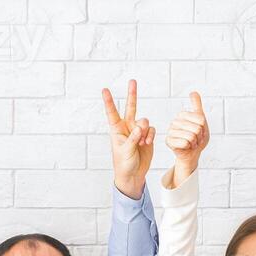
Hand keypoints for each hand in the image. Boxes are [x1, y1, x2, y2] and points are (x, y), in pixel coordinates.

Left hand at [103, 79, 154, 198]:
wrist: (133, 174)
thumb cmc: (124, 163)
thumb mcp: (125, 151)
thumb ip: (133, 138)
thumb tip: (141, 126)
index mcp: (116, 130)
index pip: (112, 112)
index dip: (109, 101)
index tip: (104, 90)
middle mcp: (127, 127)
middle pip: (130, 107)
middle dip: (132, 94)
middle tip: (132, 81)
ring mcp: (138, 131)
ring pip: (144, 121)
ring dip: (145, 131)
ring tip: (142, 142)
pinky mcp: (147, 136)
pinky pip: (151, 130)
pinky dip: (150, 135)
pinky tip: (147, 143)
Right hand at [163, 91, 208, 187]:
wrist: (192, 153)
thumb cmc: (197, 137)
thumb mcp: (201, 120)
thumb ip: (197, 106)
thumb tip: (193, 92)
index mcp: (182, 115)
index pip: (200, 119)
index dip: (203, 128)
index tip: (199, 131)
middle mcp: (174, 121)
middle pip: (196, 128)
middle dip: (199, 136)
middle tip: (195, 139)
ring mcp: (170, 131)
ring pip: (191, 136)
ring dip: (194, 143)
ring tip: (191, 143)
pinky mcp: (168, 141)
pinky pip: (185, 143)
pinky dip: (189, 147)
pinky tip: (186, 147)